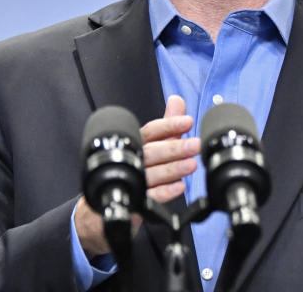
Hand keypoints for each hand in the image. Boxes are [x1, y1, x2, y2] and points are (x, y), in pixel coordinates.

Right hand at [75, 95, 199, 257]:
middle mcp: (134, 159)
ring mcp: (133, 180)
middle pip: (152, 152)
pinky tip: (180, 187)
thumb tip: (177, 100)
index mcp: (137, 142)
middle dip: (174, 148)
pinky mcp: (136, 202)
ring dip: (173, 169)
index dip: (169, 125)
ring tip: (191, 164)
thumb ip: (167, 123)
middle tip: (194, 144)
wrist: (108, 200)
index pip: (152, 130)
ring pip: (152, 174)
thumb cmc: (135, 166)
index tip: (187, 122)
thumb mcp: (153, 142)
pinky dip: (165, 192)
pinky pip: (151, 197)